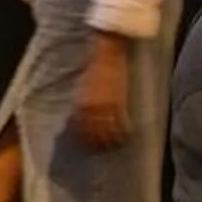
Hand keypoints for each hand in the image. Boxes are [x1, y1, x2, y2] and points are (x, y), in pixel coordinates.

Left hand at [73, 34, 131, 148]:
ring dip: (110, 138)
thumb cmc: (93, 67)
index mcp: (82, 103)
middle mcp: (93, 107)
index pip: (82, 127)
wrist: (107, 53)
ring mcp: (108, 105)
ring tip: (112, 145)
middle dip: (97, 141)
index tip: (86, 143)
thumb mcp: (82, 86)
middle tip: (100, 148)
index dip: (84, 137)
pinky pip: (121, 121)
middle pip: (95, 131)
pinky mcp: (120, 101)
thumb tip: (77, 118)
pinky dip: (123, 129)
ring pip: (109, 129)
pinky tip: (125, 134)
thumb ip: (81, 102)